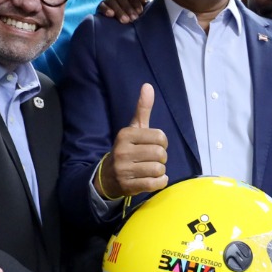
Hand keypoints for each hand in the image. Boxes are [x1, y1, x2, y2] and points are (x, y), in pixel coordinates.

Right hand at [97, 0, 148, 23]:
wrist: (117, 25)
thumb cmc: (132, 15)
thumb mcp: (139, 9)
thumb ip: (143, 3)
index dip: (135, 1)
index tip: (140, 12)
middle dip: (128, 8)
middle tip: (133, 19)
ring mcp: (108, 0)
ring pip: (112, 1)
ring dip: (119, 10)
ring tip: (125, 20)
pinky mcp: (101, 6)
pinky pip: (102, 6)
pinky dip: (106, 9)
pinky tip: (111, 14)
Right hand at [98, 83, 167, 198]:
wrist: (108, 176)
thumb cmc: (128, 149)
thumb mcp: (133, 129)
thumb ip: (142, 109)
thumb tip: (148, 85)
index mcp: (125, 134)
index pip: (160, 137)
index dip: (163, 142)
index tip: (155, 145)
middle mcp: (122, 151)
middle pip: (160, 154)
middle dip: (162, 157)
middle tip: (154, 159)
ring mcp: (124, 170)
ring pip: (158, 169)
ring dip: (160, 170)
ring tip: (151, 169)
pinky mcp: (128, 186)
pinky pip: (155, 184)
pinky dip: (160, 182)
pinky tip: (154, 179)